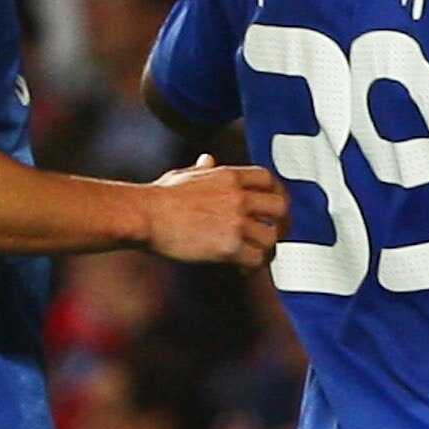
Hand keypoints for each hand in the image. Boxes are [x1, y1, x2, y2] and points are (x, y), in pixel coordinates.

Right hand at [144, 155, 288, 265]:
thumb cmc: (158, 197)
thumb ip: (203, 169)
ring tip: (257, 258)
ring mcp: (235, 221)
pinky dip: (254, 267)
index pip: (268, 179)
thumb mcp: (184, 174)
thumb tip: (208, 159)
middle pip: (281, 207)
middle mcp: (237, 196)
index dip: (277, 193)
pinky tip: (243, 269)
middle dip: (283, 222)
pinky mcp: (228, 245)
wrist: (144, 215)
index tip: (274, 207)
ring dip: (268, 250)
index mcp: (229, 176)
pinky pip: (256, 259)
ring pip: (272, 237)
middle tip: (278, 234)